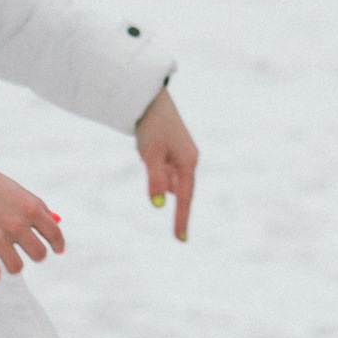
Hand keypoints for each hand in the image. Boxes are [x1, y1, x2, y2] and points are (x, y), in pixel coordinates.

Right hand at [0, 155, 64, 282]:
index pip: (54, 233)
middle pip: (38, 255)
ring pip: (16, 268)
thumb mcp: (15, 189)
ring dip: (13, 265)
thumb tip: (56, 220)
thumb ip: (36, 206)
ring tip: (6, 259)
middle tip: (25, 250)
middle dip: (34, 254)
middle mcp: (16, 223)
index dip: (58, 244)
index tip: (57, 250)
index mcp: (29, 207)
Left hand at [136, 86, 197, 242]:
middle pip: (184, 191)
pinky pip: (167, 169)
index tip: (181, 239)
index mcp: (188, 162)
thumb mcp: (151, 155)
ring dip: (167, 188)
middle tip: (179, 236)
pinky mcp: (171, 149)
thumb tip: (160, 205)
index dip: (182, 218)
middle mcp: (188, 159)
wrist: (148, 98)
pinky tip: (151, 162)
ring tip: (166, 196)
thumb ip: (156, 180)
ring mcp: (180, 154)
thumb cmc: (151, 126)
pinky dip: (160, 175)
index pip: (185, 197)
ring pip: (174, 180)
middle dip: (181, 210)